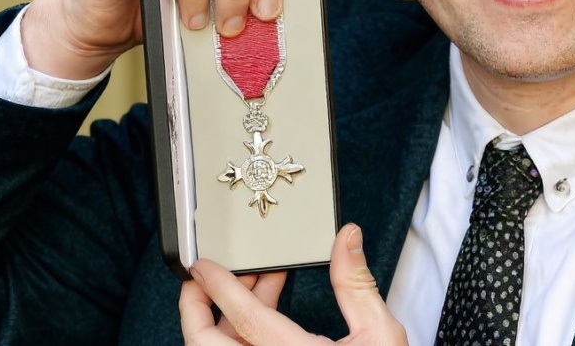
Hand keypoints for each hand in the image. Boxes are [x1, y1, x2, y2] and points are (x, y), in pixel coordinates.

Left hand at [180, 224, 407, 345]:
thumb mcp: (378, 333)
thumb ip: (356, 284)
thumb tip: (346, 240)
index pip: (244, 319)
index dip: (219, 288)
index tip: (203, 267)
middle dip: (196, 310)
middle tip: (202, 280)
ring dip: (225, 319)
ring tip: (248, 287)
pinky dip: (241, 335)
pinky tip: (260, 313)